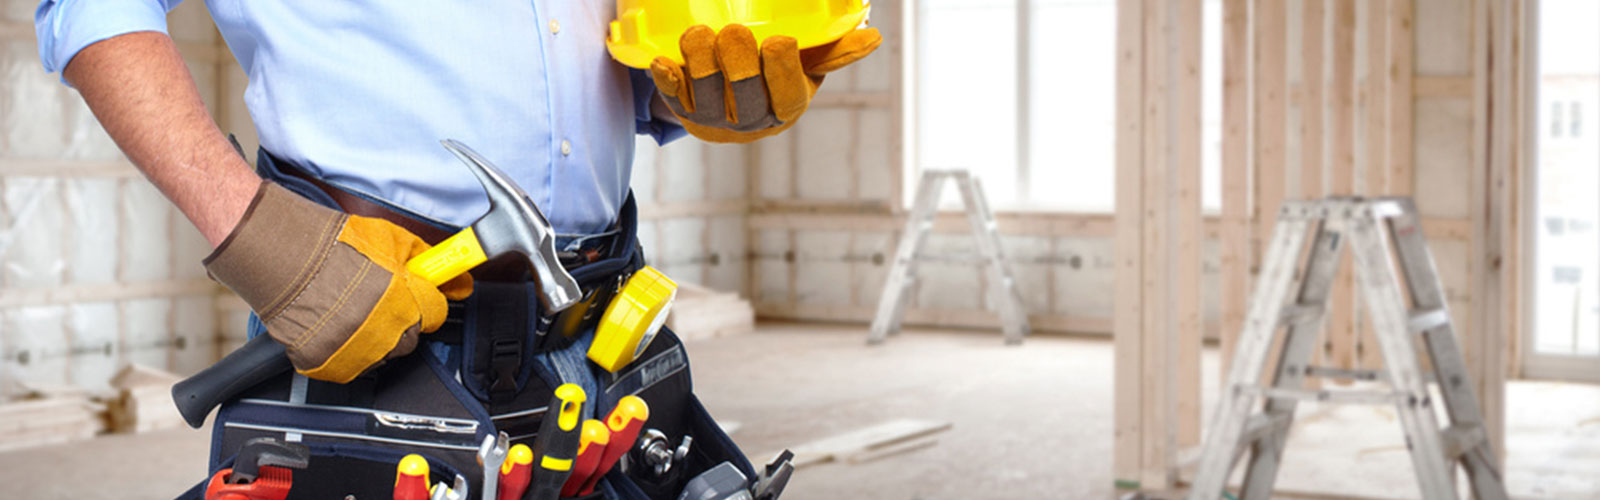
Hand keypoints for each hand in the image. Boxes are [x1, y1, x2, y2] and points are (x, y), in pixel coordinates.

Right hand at [204, 182, 472, 382]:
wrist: (282, 256)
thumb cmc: (333, 246)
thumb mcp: (391, 240)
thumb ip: (426, 261)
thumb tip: (457, 278)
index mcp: (406, 303)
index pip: (434, 314)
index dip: (423, 302)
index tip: (414, 297)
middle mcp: (385, 333)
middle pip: (409, 339)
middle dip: (400, 321)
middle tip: (376, 302)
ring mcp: (356, 353)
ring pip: (380, 355)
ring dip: (372, 338)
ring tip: (350, 311)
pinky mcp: (327, 365)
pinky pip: (347, 367)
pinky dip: (342, 351)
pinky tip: (333, 327)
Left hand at [650, 24, 881, 142]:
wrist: (729, 102)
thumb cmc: (773, 76)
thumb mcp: (807, 66)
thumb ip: (835, 51)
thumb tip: (873, 37)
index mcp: (786, 108)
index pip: (787, 96)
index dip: (781, 70)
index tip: (778, 41)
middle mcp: (751, 121)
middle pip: (744, 96)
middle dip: (737, 63)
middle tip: (734, 32)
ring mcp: (714, 119)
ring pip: (705, 95)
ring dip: (700, 62)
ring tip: (700, 34)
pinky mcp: (683, 111)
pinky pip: (672, 97)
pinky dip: (665, 79)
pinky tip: (662, 61)